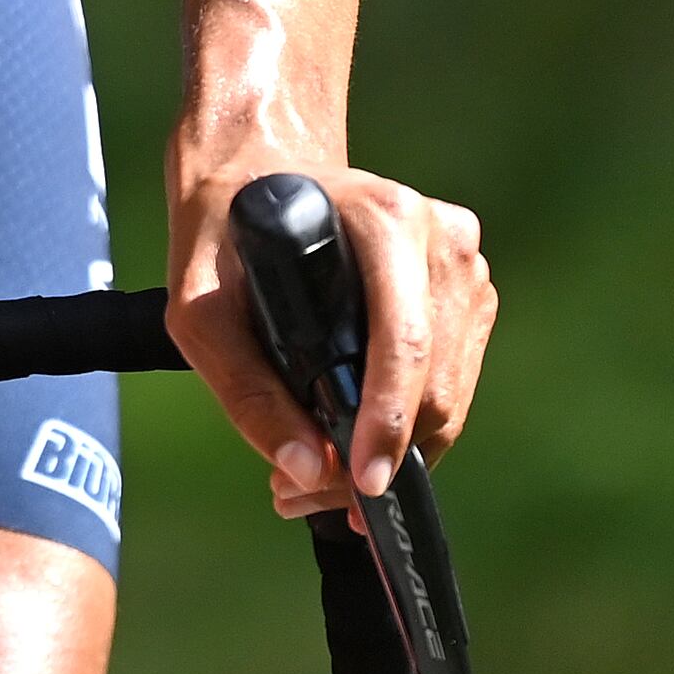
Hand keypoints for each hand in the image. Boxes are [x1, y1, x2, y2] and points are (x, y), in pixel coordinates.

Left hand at [163, 153, 495, 525]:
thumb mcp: (201, 309)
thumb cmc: (224, 237)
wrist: (258, 175)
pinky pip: (453, 383)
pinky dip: (410, 426)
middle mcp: (442, 237)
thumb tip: (308, 470)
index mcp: (385, 218)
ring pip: (451, 395)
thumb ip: (246, 391)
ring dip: (397, 453)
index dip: (386, 423)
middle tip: (308, 498)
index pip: (404, 341)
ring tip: (320, 482)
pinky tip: (355, 443)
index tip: (360, 484)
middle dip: (381, 456)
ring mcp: (466, 264)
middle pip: (435, 383)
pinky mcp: (472, 293)